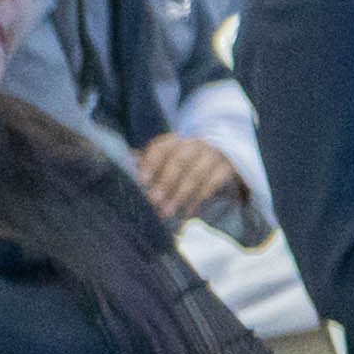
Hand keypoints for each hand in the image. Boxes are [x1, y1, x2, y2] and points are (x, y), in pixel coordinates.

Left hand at [131, 133, 247, 224]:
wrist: (221, 153)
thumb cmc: (184, 160)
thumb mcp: (167, 159)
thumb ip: (148, 163)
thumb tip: (127, 163)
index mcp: (175, 141)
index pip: (161, 148)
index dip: (149, 163)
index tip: (140, 180)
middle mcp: (194, 144)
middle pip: (179, 160)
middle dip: (165, 181)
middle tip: (153, 201)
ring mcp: (212, 154)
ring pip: (196, 173)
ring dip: (180, 194)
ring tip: (166, 212)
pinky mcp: (227, 166)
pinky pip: (212, 183)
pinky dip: (199, 198)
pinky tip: (188, 213)